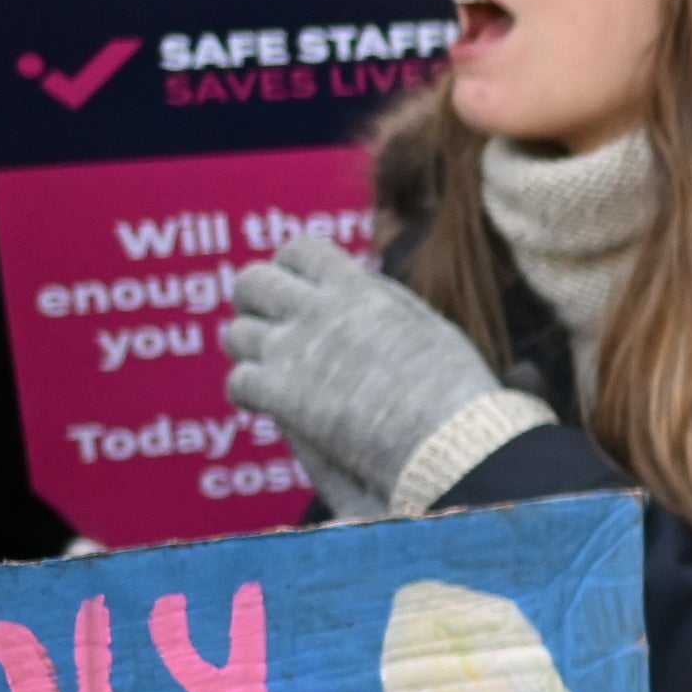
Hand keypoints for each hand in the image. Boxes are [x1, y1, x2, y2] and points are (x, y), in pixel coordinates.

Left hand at [223, 231, 506, 508]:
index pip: (299, 251)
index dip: (290, 268)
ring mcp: (292, 351)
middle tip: (265, 322)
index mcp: (356, 288)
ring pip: (237, 334)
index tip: (294, 287)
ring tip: (267, 367)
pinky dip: (249, 392)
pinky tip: (265, 404)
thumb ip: (386, 300)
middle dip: (254, 301)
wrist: (446, 440)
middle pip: (253, 284)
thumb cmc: (454, 390)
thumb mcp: (429, 326)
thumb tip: (360, 283)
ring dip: (249, 348)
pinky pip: (239, 382)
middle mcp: (316, 310)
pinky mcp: (279, 394)